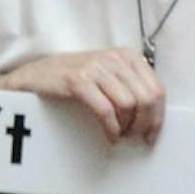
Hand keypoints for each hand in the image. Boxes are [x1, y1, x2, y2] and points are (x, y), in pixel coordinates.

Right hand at [5, 47, 166, 143]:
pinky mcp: (77, 80)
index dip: (158, 116)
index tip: (151, 134)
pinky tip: (109, 135)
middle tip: (134, 138)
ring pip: (128, 105)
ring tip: (119, 135)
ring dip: (126, 127)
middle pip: (146, 98)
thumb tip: (155, 115)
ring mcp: (95, 67)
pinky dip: (111, 128)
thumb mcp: (108, 75)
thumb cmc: (75, 78)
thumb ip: (131, 85)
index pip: (157, 89)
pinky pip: (106, 110)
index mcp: (127, 55)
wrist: (36, 75)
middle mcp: (114, 57)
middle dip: (144, 124)